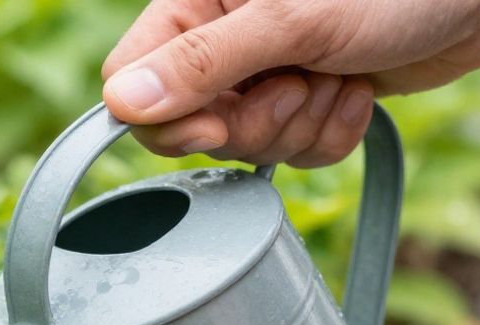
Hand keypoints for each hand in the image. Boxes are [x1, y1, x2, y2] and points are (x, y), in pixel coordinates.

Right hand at [101, 0, 479, 165]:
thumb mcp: (289, 21)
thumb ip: (202, 64)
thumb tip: (123, 104)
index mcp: (196, 4)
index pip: (132, 81)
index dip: (167, 118)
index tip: (217, 121)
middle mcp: (221, 41)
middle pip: (192, 126)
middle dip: (254, 123)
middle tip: (298, 86)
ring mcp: (264, 75)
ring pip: (245, 146)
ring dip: (299, 127)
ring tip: (338, 78)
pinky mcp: (305, 103)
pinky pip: (293, 154)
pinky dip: (329, 134)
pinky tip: (356, 93)